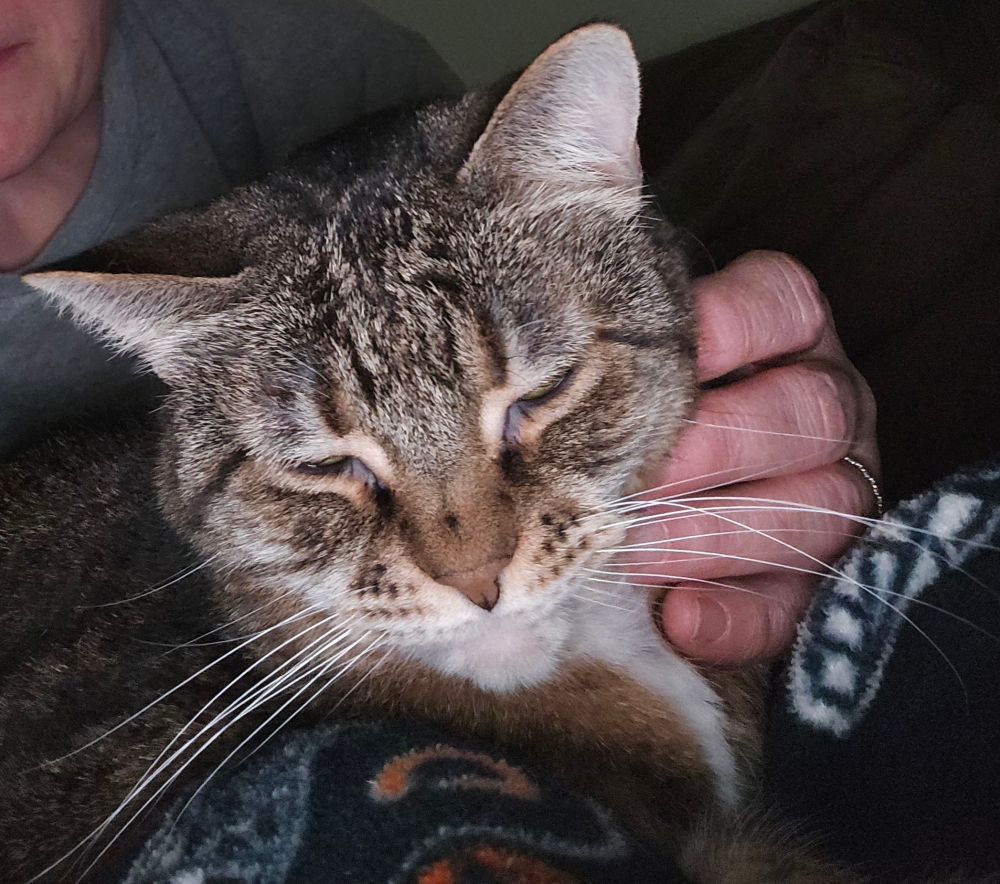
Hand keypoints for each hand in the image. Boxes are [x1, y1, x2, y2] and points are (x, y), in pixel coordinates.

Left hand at [625, 251, 878, 663]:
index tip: (642, 358)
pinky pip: (801, 602)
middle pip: (808, 414)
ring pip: (817, 509)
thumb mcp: (632, 368)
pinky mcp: (823, 575)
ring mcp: (837, 490)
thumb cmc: (636, 407)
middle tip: (628, 478)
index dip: (724, 326)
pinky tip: (679, 619)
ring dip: (717, 535)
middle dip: (713, 449)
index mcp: (790, 336)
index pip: (781, 306)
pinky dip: (740, 616)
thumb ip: (607, 363)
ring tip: (633, 553)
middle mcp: (828, 405)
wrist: (678, 491)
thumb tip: (525, 392)